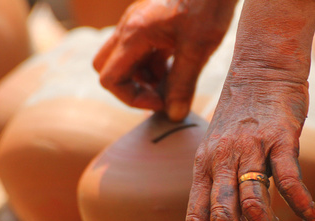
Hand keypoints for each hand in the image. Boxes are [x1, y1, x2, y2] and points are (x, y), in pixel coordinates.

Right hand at [93, 0, 236, 120]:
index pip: (110, 79)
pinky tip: (180, 67)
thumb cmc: (208, 5)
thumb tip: (175, 116)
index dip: (132, 99)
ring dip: (145, 78)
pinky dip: (154, 65)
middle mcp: (129, 27)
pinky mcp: (151, 22)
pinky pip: (141, 49)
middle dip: (131, 88)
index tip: (161, 102)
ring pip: (125, 59)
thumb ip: (183, 84)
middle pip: (107, 67)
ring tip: (176, 82)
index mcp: (134, 34)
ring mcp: (138, 23)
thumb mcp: (198, 49)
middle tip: (161, 95)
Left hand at [186, 0, 314, 220]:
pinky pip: (289, 178)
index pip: (196, 219)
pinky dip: (302, 205)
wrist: (262, 69)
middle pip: (222, 218)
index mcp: (204, 167)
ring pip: (253, 204)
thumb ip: (221, 182)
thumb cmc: (243, 117)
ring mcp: (249, 148)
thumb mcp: (219, 150)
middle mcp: (221, 160)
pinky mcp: (279, 137)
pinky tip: (314, 220)